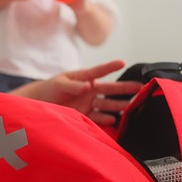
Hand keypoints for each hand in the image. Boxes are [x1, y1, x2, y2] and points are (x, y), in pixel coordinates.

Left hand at [13, 60, 141, 124]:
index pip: (99, 71)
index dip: (111, 67)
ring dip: (118, 104)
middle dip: (124, 88)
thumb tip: (87, 86)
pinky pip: (98, 116)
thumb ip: (73, 85)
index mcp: (84, 78)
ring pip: (107, 103)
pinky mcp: (86, 115)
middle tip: (140, 88)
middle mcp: (90, 90)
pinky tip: (114, 119)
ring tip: (130, 106)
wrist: (42, 103)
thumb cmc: (51, 88)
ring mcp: (89, 103)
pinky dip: (106, 118)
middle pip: (109, 89)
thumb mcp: (59, 84)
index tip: (122, 62)